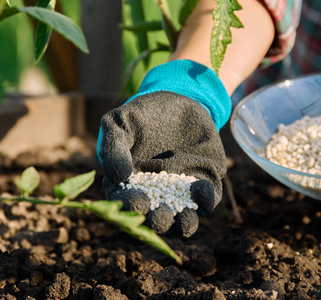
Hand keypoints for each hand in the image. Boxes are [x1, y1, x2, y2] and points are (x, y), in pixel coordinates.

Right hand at [97, 60, 230, 236]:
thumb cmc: (140, 114)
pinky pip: (206, 200)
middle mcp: (154, 196)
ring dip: (184, 223)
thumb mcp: (118, 123)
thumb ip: (113, 148)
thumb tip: (119, 176)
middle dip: (158, 220)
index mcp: (128, 186)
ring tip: (184, 218)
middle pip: (155, 219)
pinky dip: (205, 199)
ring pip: (182, 219)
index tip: (139, 201)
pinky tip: (201, 188)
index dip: (132, 206)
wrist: (176, 97)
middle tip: (160, 213)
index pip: (127, 204)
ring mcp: (180, 193)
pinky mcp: (203, 183)